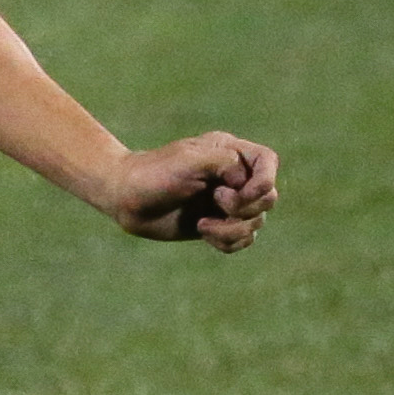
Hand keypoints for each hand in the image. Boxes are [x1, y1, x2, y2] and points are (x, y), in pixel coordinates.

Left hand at [93, 132, 278, 251]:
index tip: (240, 192)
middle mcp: (232, 177)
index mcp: (229, 153)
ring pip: (256, 223)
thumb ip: (223, 162)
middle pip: (267, 197)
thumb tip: (244, 183)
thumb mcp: (189, 160)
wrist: (125, 199)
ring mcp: (225, 203)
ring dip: (233, 229)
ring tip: (203, 225)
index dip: (264, 181)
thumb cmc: (154, 174)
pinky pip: (242, 240)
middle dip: (246, 208)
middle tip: (216, 203)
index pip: (268, 161)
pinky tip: (204, 233)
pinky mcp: (216, 225)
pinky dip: (228, 242)